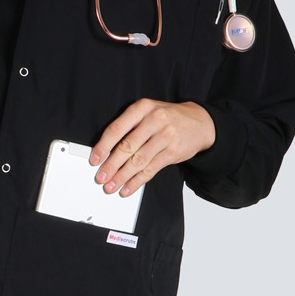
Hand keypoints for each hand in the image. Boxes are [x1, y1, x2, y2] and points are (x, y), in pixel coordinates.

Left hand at [90, 99, 216, 196]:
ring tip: (111, 185)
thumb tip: (107, 151)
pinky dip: (137, 181)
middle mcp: (154, 120)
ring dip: (122, 176)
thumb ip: (129, 126)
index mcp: (142, 108)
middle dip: (111, 165)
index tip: (95, 159)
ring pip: (138, 160)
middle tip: (101, 177)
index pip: (117, 129)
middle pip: (127, 147)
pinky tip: (128, 187)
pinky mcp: (173, 151)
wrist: (200, 122)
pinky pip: (151, 169)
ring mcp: (165, 136)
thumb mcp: (148, 112)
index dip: (104, 146)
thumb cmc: (168, 118)